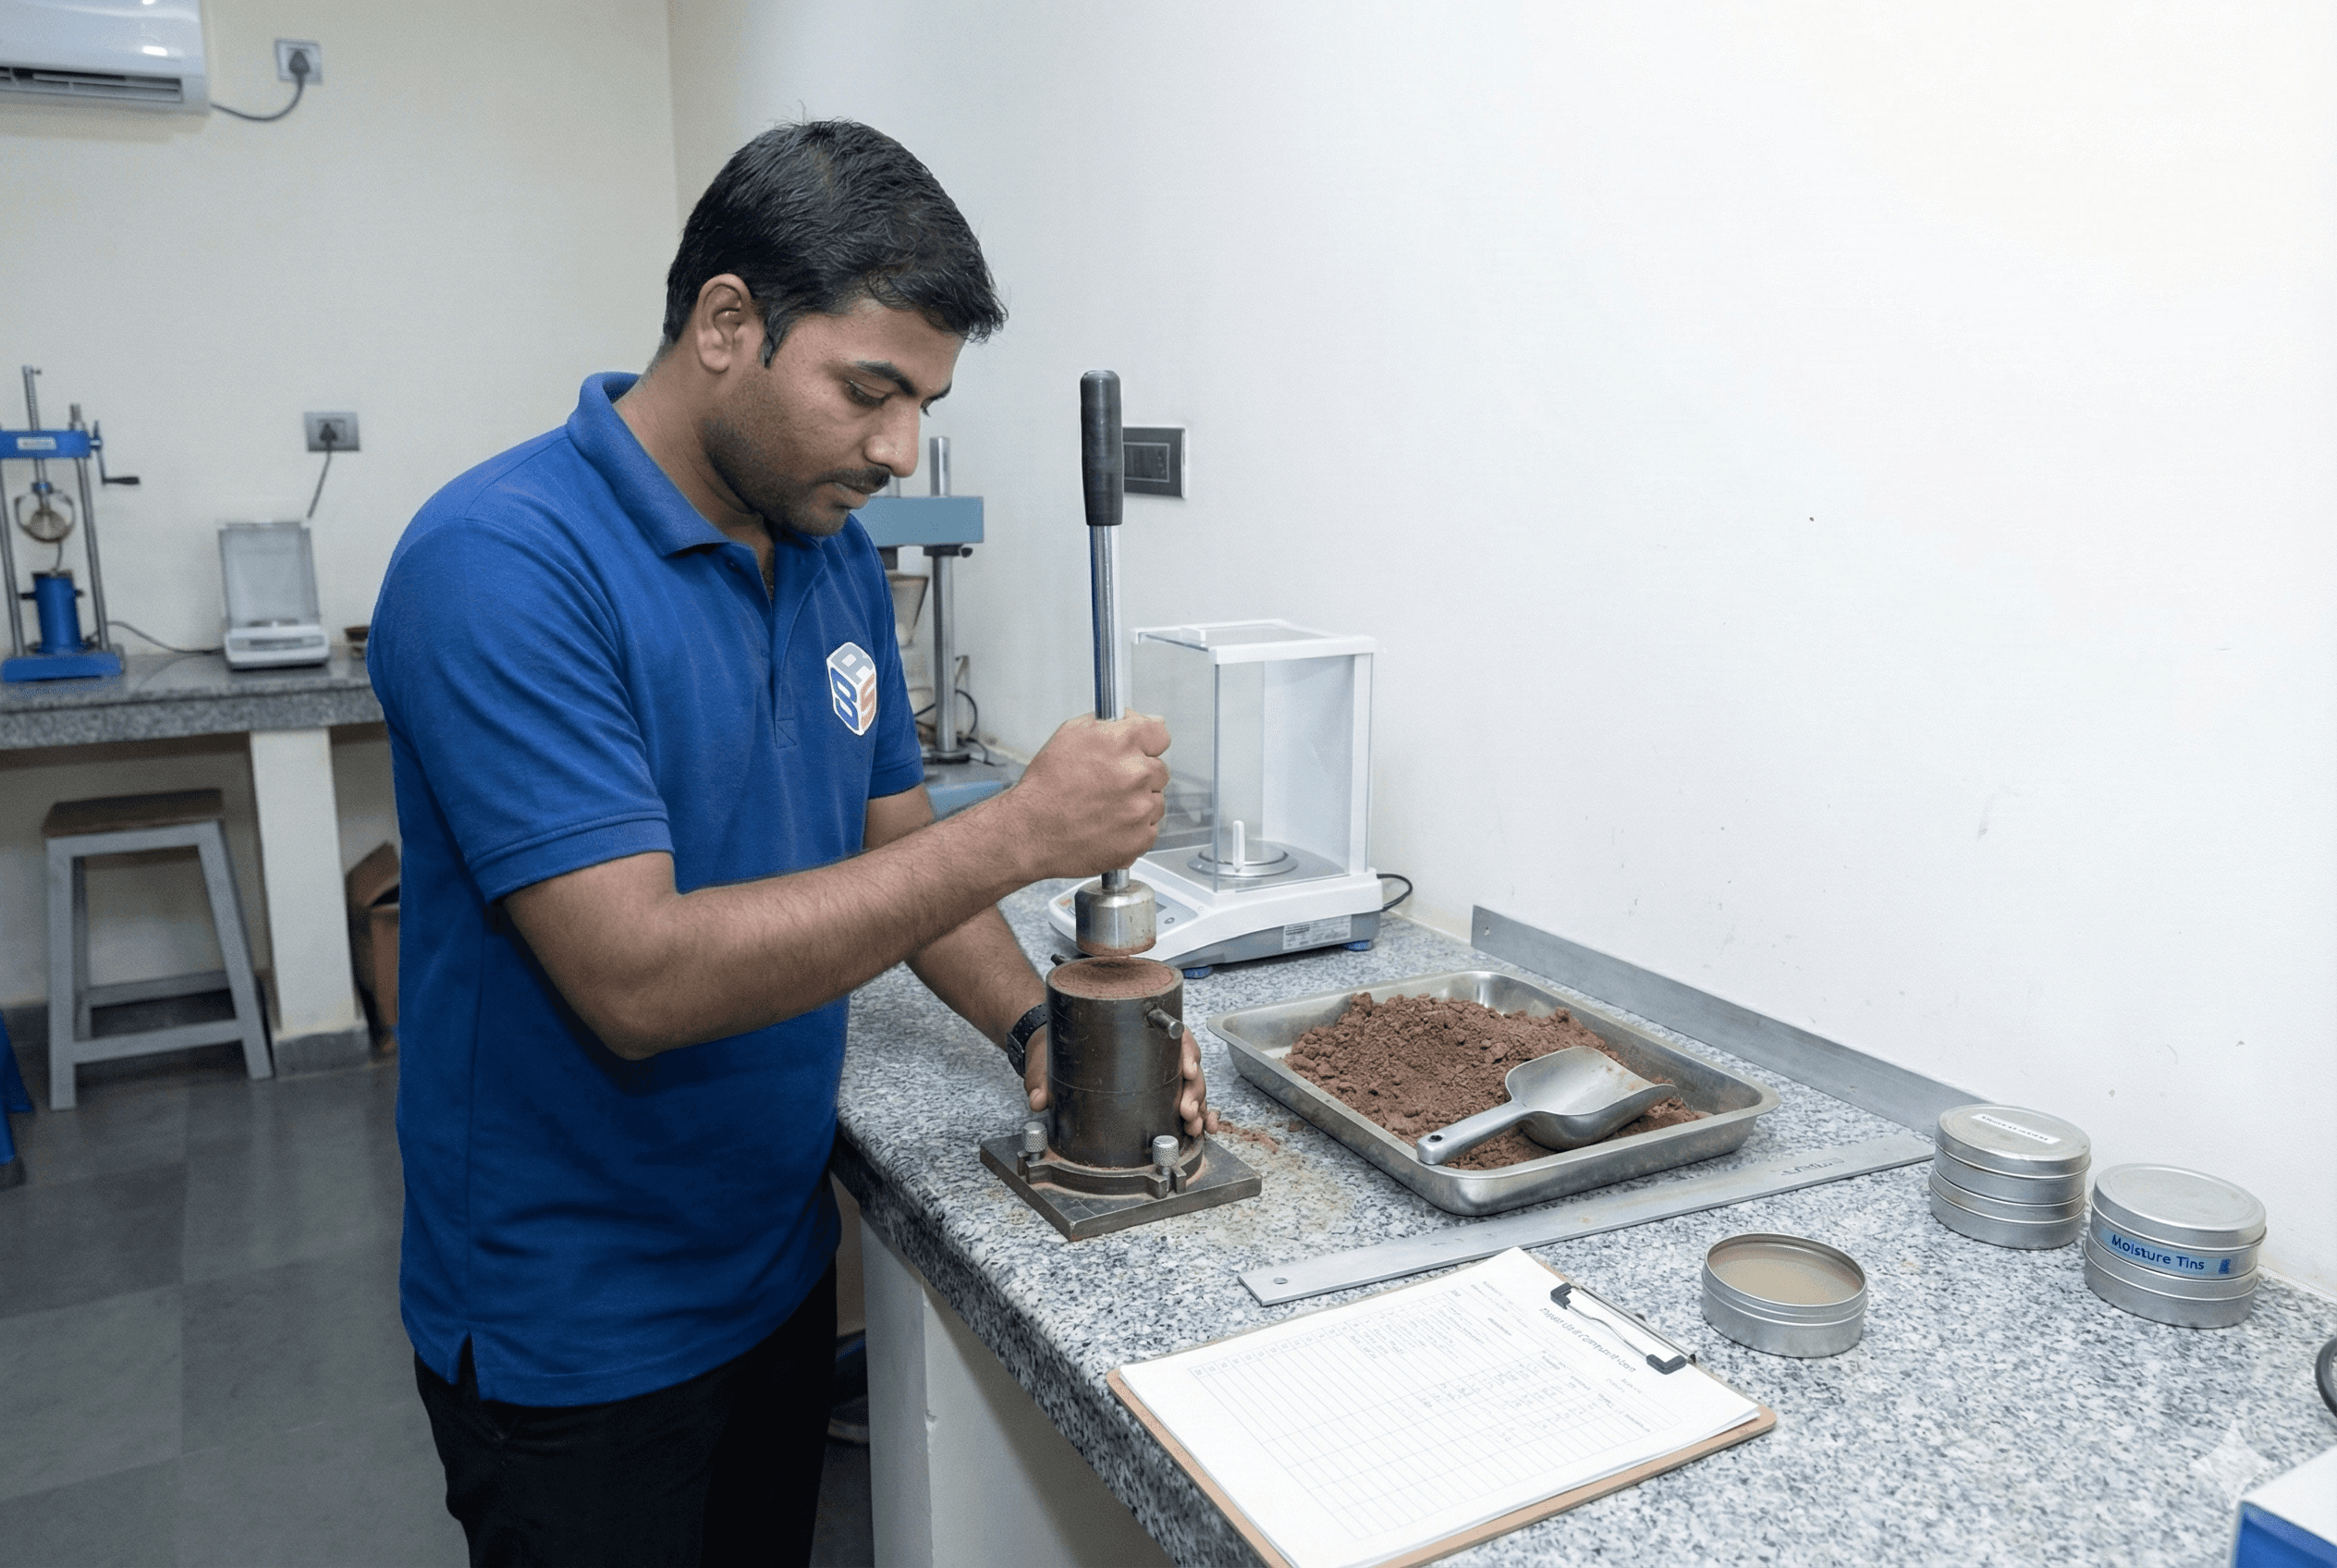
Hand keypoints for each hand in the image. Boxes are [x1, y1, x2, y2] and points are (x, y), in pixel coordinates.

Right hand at [1001, 712, 1168, 880]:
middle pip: (1159, 770)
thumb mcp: (1070, 735)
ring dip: (1138, 803)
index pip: (1160, 734)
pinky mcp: (1140, 838)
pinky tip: (1108, 825)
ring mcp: (1141, 808)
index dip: (1148, 742)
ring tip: (1105, 808)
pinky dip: (1134, 828)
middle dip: (1139, 774)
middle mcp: (1136, 774)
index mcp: (1122, 743)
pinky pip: (1150, 828)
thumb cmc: (1045, 787)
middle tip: (1110, 784)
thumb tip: (1135, 720)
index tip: (1142, 749)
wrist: (1030, 832)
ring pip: (1155, 800)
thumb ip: (1108, 723)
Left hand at [1023, 1025, 1218, 1139]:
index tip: (1188, 1068)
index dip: (1187, 1050)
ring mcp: (1158, 1071)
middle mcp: (1154, 1049)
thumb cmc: (1056, 1046)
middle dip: (1195, 1089)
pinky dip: (1199, 1114)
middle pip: (1188, 1064)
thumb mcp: (1048, 1060)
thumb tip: (1039, 1099)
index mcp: (1136, 1030)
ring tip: (1194, 1125)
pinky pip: (1184, 1100)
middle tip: (1187, 1110)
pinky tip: (1204, 1128)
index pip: (1174, 1033)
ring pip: (1191, 1085)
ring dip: (1199, 1105)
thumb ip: (1041, 1079)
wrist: (1051, 1050)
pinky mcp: (1157, 1091)